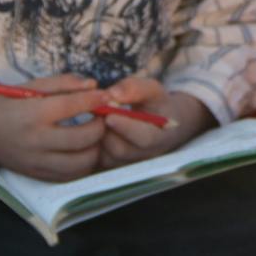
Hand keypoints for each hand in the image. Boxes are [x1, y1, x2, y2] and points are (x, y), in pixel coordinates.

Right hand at [0, 73, 109, 180]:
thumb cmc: (8, 103)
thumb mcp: (32, 86)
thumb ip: (64, 84)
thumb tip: (94, 86)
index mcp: (32, 113)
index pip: (73, 106)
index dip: (96, 100)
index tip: (106, 96)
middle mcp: (35, 140)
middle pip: (83, 138)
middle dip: (100, 126)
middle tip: (101, 118)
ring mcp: (36, 161)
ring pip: (81, 162)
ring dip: (94, 149)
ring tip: (93, 136)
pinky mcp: (37, 175)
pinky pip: (70, 176)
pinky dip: (82, 164)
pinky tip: (81, 151)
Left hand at [96, 77, 215, 170]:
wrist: (161, 124)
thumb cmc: (156, 105)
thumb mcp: (153, 90)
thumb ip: (136, 88)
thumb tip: (111, 94)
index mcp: (161, 136)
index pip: (144, 139)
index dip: (126, 128)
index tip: (110, 115)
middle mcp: (146, 156)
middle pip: (120, 149)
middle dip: (106, 130)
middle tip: (100, 112)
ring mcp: (130, 164)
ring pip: (105, 156)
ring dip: (98, 136)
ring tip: (101, 119)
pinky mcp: (114, 167)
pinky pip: (97, 160)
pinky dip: (93, 144)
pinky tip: (98, 129)